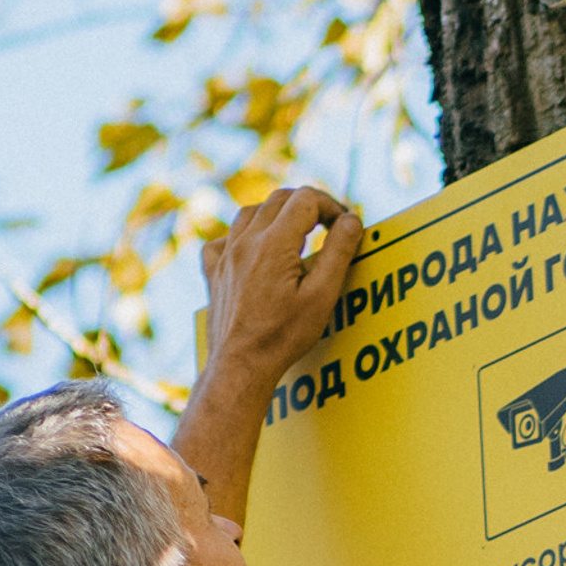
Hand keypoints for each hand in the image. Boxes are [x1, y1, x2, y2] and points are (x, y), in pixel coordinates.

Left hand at [201, 187, 362, 389]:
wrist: (240, 366)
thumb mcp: (322, 296)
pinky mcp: (213, 274)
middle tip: (327, 226)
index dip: (330, 206)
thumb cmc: (283, 336)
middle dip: (307, 206)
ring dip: (276, 214)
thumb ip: (339, 252)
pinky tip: (252, 250)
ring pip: (250, 212)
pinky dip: (240, 236)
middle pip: (279, 199)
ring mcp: (225, 256)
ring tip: (294, 234)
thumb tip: (352, 221)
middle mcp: (246, 241)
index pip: (306, 199)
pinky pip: (221, 239)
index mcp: (274, 243)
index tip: (343, 225)